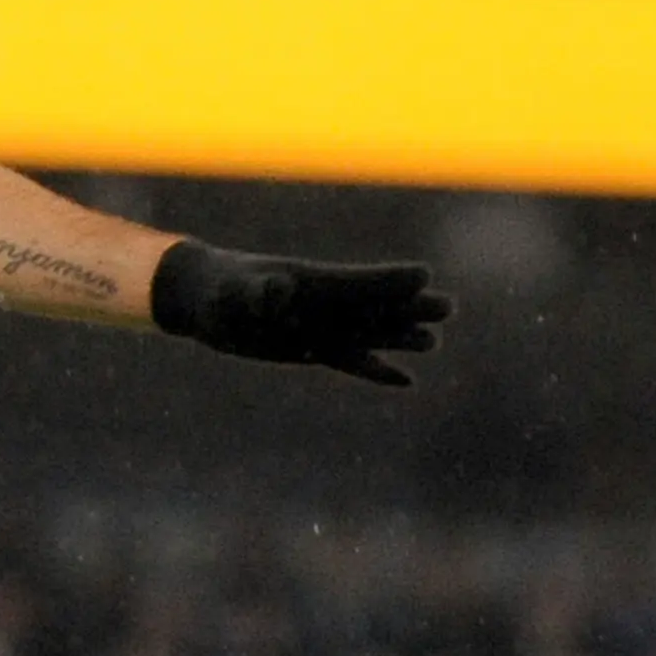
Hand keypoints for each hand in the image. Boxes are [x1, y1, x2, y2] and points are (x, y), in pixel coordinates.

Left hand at [150, 239, 453, 385]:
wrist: (206, 300)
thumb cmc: (218, 287)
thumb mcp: (234, 290)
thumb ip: (257, 290)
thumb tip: (277, 289)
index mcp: (310, 282)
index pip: (356, 280)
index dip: (388, 278)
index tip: (423, 274)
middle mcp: (324, 304)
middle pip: (375, 307)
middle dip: (410, 308)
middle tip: (448, 308)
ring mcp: (322, 327)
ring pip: (370, 335)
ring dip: (399, 339)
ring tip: (432, 343)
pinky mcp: (313, 350)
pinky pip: (351, 362)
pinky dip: (376, 371)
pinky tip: (406, 381)